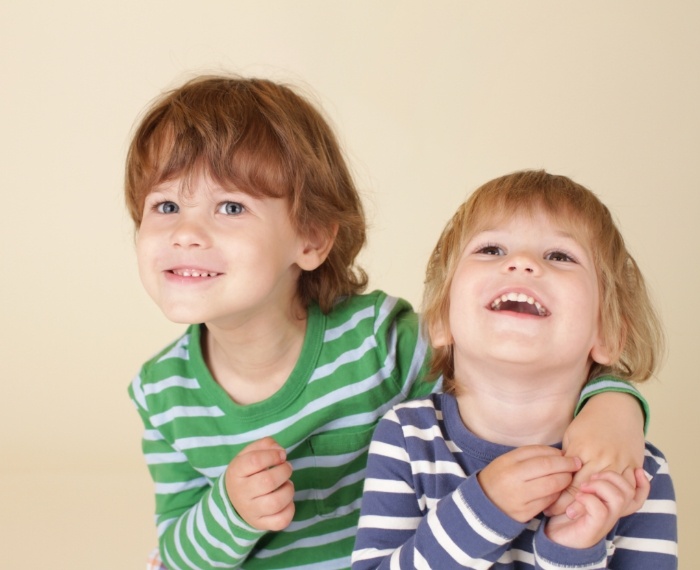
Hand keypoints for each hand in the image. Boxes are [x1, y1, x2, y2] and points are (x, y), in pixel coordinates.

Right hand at [225, 437, 294, 530]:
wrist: (233, 500)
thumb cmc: (248, 472)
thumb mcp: (249, 453)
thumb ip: (265, 445)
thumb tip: (281, 451)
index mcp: (236, 472)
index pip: (255, 461)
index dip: (273, 455)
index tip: (281, 455)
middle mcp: (241, 493)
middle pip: (268, 482)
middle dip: (284, 471)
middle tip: (286, 468)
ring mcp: (250, 511)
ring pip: (276, 503)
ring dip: (288, 489)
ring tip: (286, 484)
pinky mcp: (261, 524)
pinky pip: (281, 520)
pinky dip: (290, 509)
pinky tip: (286, 500)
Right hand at [478, 446, 580, 522]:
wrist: (484, 502)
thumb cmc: (500, 476)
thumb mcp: (508, 459)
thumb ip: (531, 453)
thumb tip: (559, 453)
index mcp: (509, 464)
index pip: (541, 457)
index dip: (560, 456)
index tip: (570, 455)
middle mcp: (514, 481)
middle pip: (549, 472)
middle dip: (567, 468)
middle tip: (575, 465)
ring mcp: (520, 499)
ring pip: (552, 488)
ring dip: (565, 481)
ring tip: (568, 477)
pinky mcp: (525, 513)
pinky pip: (548, 502)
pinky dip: (556, 494)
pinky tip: (557, 489)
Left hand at [545, 467, 649, 547]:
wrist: (556, 538)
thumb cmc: (565, 511)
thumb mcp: (578, 490)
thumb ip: (591, 478)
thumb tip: (593, 460)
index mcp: (612, 504)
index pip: (638, 495)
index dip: (643, 484)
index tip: (637, 470)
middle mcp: (613, 513)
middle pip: (630, 492)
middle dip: (613, 476)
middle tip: (593, 476)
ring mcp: (606, 521)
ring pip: (618, 498)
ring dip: (600, 486)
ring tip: (584, 487)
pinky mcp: (594, 528)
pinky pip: (600, 510)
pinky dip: (588, 499)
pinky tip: (578, 497)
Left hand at [548, 392, 644, 516]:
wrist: (616, 407)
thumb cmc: (589, 422)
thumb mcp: (572, 437)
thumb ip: (566, 458)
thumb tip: (554, 477)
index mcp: (584, 451)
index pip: (571, 482)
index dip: (561, 499)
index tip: (549, 509)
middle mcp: (602, 458)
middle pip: (587, 490)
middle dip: (573, 506)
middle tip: (559, 517)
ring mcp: (620, 462)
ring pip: (609, 492)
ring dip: (596, 505)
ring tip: (582, 515)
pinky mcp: (634, 464)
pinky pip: (630, 487)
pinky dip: (619, 498)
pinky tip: (608, 505)